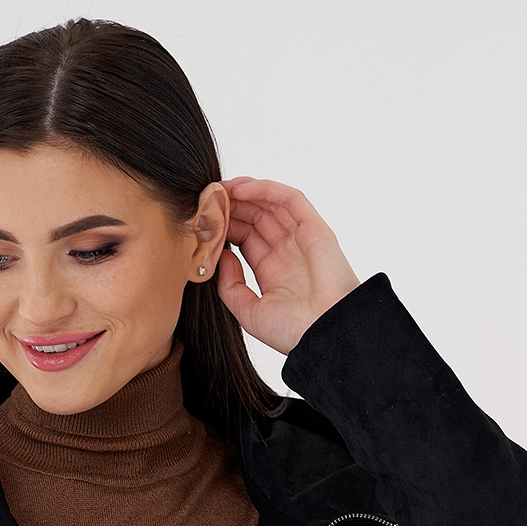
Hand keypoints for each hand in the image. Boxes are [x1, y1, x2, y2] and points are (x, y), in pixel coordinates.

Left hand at [215, 177, 360, 354]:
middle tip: (207, 198)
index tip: (202, 220)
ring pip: (270, 204)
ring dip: (244, 193)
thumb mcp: (248, 312)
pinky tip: (240, 189)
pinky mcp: (316, 228)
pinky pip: (290, 199)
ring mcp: (302, 238)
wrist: (324, 336)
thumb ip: (230, 286)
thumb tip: (220, 255)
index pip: (244, 237)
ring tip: (219, 189)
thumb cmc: (292, 332)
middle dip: (231, 206)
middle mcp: (287, 251)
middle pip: (255, 217)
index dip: (224, 226)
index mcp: (273, 271)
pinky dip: (266, 189)